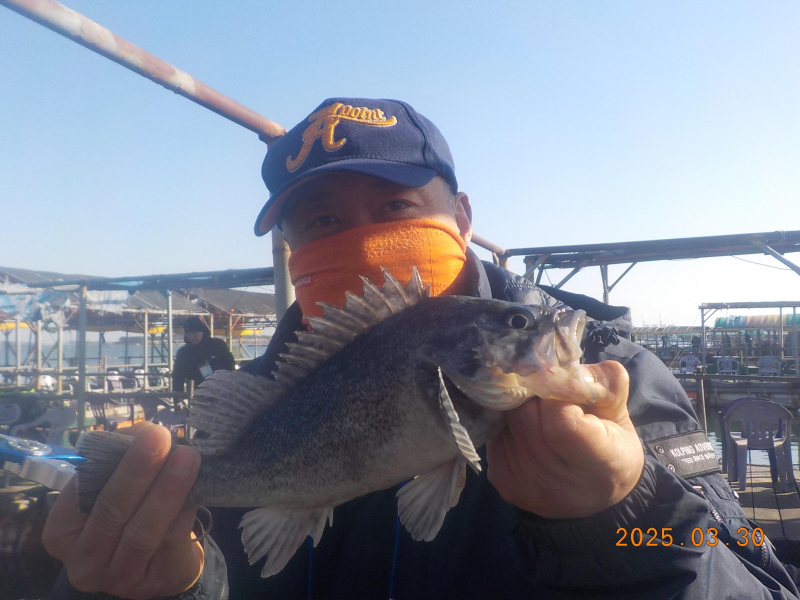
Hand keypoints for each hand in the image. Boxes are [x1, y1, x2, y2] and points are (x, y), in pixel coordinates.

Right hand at [43, 422, 202, 598]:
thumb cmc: (129, 515)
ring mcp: (118, 576)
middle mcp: (84, 559)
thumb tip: (142, 431)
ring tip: (187, 457)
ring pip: (143, 530)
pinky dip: (184, 511)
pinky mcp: (156, 581)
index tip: (143, 431)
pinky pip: (171, 540)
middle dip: (138, 470)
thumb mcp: (113, 491)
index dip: (114, 459)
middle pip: (112, 509)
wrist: (159, 562)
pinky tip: (196, 490)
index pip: (83, 491)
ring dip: (167, 489)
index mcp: (63, 530)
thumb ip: (118, 464)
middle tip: (160, 437)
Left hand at [486, 360, 643, 518]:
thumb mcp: (621, 414)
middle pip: (524, 415)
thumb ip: (604, 383)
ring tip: (541, 415)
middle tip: (551, 397)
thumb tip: (563, 363)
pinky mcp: (501, 480)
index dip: (558, 394)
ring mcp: (524, 484)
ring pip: (505, 420)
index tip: (567, 388)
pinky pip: (495, 433)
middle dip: (535, 396)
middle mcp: (556, 482)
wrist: (596, 497)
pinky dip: (509, 425)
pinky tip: (528, 431)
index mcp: (598, 464)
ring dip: (520, 408)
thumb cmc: (611, 448)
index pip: (560, 420)